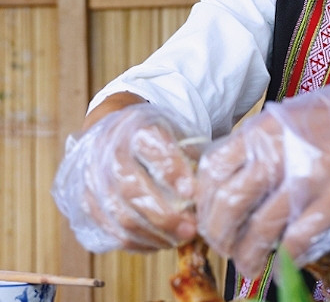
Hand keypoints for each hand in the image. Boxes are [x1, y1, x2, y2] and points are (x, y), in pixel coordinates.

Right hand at [52, 102, 204, 251]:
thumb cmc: (152, 134)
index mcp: (136, 127)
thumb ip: (189, 155)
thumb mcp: (174, 130)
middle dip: (164, 215)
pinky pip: (107, 228)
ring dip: (151, 234)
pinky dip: (134, 242)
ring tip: (177, 240)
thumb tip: (204, 191)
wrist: (110, 128)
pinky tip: (156, 243)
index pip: (153, 151)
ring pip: (118, 214)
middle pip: (132, 189)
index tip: (193, 193)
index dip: (173, 173)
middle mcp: (107, 150)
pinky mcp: (83, 199)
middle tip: (190, 229)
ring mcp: (91, 176)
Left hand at [195, 55, 329, 276]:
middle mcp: (282, 152)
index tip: (208, 215)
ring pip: (259, 230)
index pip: (212, 169)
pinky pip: (298, 239)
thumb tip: (235, 175)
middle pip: (227, 205)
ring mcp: (310, 178)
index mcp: (267, 127)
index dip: (203, 201)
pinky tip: (288, 259)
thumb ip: (265, 141)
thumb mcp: (298, 113)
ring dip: (249, 255)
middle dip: (219, 235)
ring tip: (250, 264)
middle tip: (224, 248)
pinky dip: (287, 256)